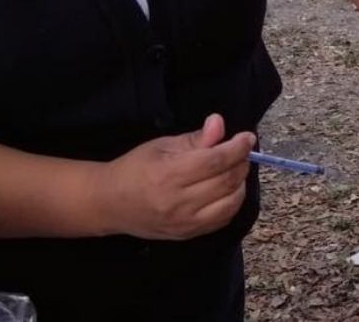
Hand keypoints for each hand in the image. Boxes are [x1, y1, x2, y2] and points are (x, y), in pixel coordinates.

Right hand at [100, 114, 254, 240]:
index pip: (215, 160)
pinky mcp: (188, 235)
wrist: (111, 204)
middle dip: (241, 163)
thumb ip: (194, 138)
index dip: (237, 147)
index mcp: (169, 175)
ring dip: (240, 183)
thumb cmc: (135, 168)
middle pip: (226, 182)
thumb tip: (219, 124)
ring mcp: (185, 223)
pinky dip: (232, 202)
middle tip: (242, 151)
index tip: (248, 137)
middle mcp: (179, 202)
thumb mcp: (161, 145)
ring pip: (230, 203)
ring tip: (235, 169)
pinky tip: (227, 189)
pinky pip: (223, 219)